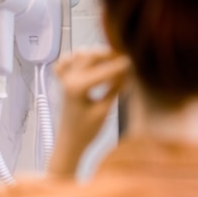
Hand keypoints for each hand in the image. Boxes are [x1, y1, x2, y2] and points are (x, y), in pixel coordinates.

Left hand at [48, 48, 130, 177]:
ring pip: (80, 55)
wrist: (69, 141)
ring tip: (112, 61)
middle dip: (110, 55)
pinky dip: (76, 58)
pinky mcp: (63, 81)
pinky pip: (65, 62)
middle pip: (91, 55)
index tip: (134, 61)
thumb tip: (129, 73)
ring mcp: (64, 78)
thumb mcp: (104, 110)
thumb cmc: (86, 131)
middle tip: (126, 59)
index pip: (104, 70)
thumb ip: (116, 89)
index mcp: (77, 87)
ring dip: (96, 55)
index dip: (121, 65)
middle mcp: (68, 79)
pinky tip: (88, 63)